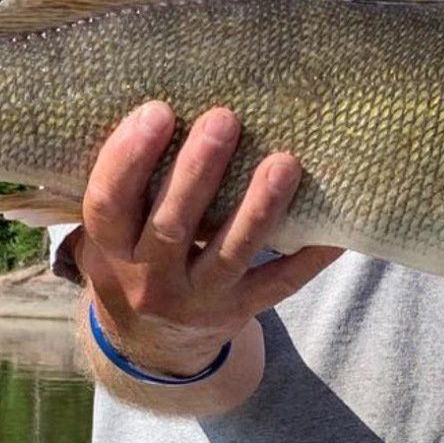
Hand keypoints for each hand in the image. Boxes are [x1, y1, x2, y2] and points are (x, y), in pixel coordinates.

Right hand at [78, 101, 339, 378]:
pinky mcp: (239, 310)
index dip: (128, 159)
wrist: (153, 346)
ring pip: (231, 253)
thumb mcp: (109, 233)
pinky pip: (279, 283)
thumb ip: (124, 185)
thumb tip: (151, 96)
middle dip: (199, 172)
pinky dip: (308, 257)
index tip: (158, 110)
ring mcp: (198, 299)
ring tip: (285, 163)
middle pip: (173, 226)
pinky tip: (334, 229)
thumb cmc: (133, 258)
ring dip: (259, 208)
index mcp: (110, 249)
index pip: (109, 204)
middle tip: (225, 119)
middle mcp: (149, 279)